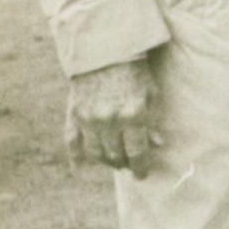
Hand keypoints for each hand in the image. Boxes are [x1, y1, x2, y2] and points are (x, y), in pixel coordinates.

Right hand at [66, 58, 162, 176]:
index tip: (142, 175)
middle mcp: (109, 120)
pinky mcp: (73, 115)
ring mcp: (89, 120)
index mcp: (133, 115)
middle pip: (116, 155)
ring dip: (105, 162)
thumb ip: (152, 121)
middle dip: (124, 164)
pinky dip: (76, 158)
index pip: (137, 152)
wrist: (105, 53)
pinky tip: (80, 168)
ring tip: (113, 161)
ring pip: (95, 154)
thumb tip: (156, 145)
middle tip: (128, 165)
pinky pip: (72, 144)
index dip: (140, 167)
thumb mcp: (151, 94)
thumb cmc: (134, 73)